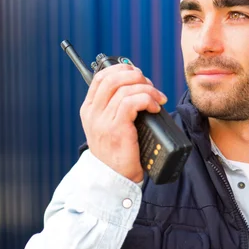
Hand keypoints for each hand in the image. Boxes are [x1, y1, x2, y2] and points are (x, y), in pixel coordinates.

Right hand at [80, 64, 166, 181]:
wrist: (114, 179)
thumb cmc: (118, 153)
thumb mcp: (111, 127)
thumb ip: (117, 108)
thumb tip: (139, 87)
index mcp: (89, 109)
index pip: (101, 77)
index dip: (121, 69)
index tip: (138, 75)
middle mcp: (93, 113)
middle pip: (112, 78)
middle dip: (136, 76)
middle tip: (150, 86)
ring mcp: (103, 121)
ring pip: (126, 89)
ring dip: (148, 89)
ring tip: (158, 99)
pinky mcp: (116, 129)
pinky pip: (132, 102)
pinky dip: (147, 100)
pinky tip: (155, 108)